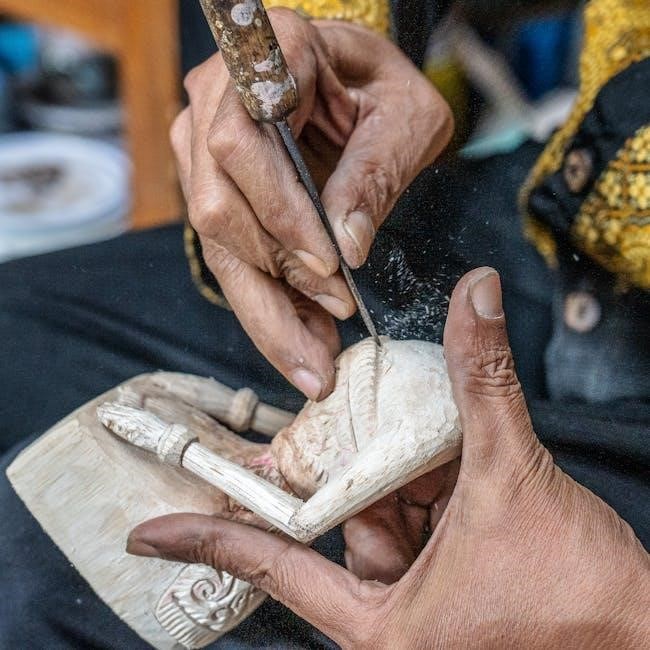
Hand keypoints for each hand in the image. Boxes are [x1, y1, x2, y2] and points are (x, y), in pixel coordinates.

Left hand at [128, 267, 648, 646]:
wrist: (644, 638)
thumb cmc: (580, 602)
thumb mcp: (515, 477)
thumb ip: (484, 383)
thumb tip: (475, 294)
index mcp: (383, 625)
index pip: (271, 565)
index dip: (206, 538)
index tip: (147, 531)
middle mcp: (391, 616)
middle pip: (338, 523)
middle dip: (344, 468)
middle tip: (332, 417)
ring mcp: (420, 599)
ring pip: (381, 514)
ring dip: (395, 470)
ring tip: (412, 435)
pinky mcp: (448, 582)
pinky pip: (416, 520)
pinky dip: (424, 483)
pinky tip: (442, 457)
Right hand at [173, 9, 452, 400]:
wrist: (358, 85)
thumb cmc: (386, 90)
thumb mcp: (406, 120)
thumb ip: (374, 173)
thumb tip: (346, 246)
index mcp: (266, 58)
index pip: (242, 144)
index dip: (277, 211)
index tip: (328, 266)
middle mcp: (218, 102)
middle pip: (219, 208)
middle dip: (274, 285)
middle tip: (321, 351)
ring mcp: (204, 147)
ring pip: (218, 244)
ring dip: (268, 308)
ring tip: (314, 358)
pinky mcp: (214, 189)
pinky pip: (230, 255)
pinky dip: (267, 303)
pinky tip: (301, 339)